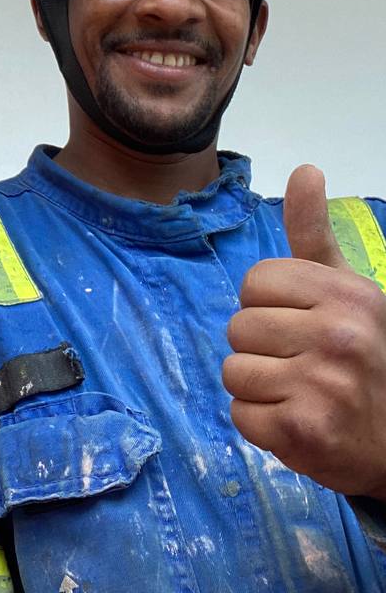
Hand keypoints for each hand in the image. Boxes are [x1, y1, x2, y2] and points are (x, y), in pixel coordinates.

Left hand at [222, 163, 385, 497]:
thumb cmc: (367, 356)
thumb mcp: (349, 289)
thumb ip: (315, 232)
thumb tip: (305, 168)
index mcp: (346, 295)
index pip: (255, 282)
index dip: (267, 306)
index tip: (299, 324)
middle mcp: (338, 336)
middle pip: (239, 327)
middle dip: (261, 348)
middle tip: (301, 364)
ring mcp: (322, 386)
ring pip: (234, 371)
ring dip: (258, 388)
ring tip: (298, 393)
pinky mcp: (304, 433)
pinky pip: (240, 415)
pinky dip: (261, 425)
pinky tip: (297, 423)